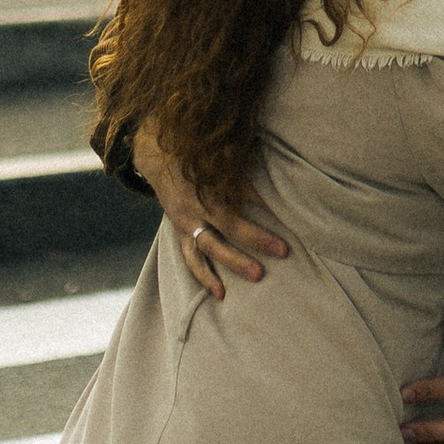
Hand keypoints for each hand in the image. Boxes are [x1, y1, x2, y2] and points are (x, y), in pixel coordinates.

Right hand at [132, 119, 287, 301]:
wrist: (156, 158)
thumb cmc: (196, 153)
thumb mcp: (216, 150)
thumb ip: (240, 156)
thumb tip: (269, 155)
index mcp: (205, 179)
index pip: (239, 190)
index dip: (262, 199)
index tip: (287, 210)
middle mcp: (194, 203)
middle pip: (226, 223)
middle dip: (255, 237)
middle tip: (283, 250)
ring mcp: (185, 221)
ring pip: (209, 246)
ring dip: (234, 261)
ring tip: (258, 275)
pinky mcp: (179, 233)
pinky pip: (191, 259)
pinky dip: (205, 277)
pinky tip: (222, 293)